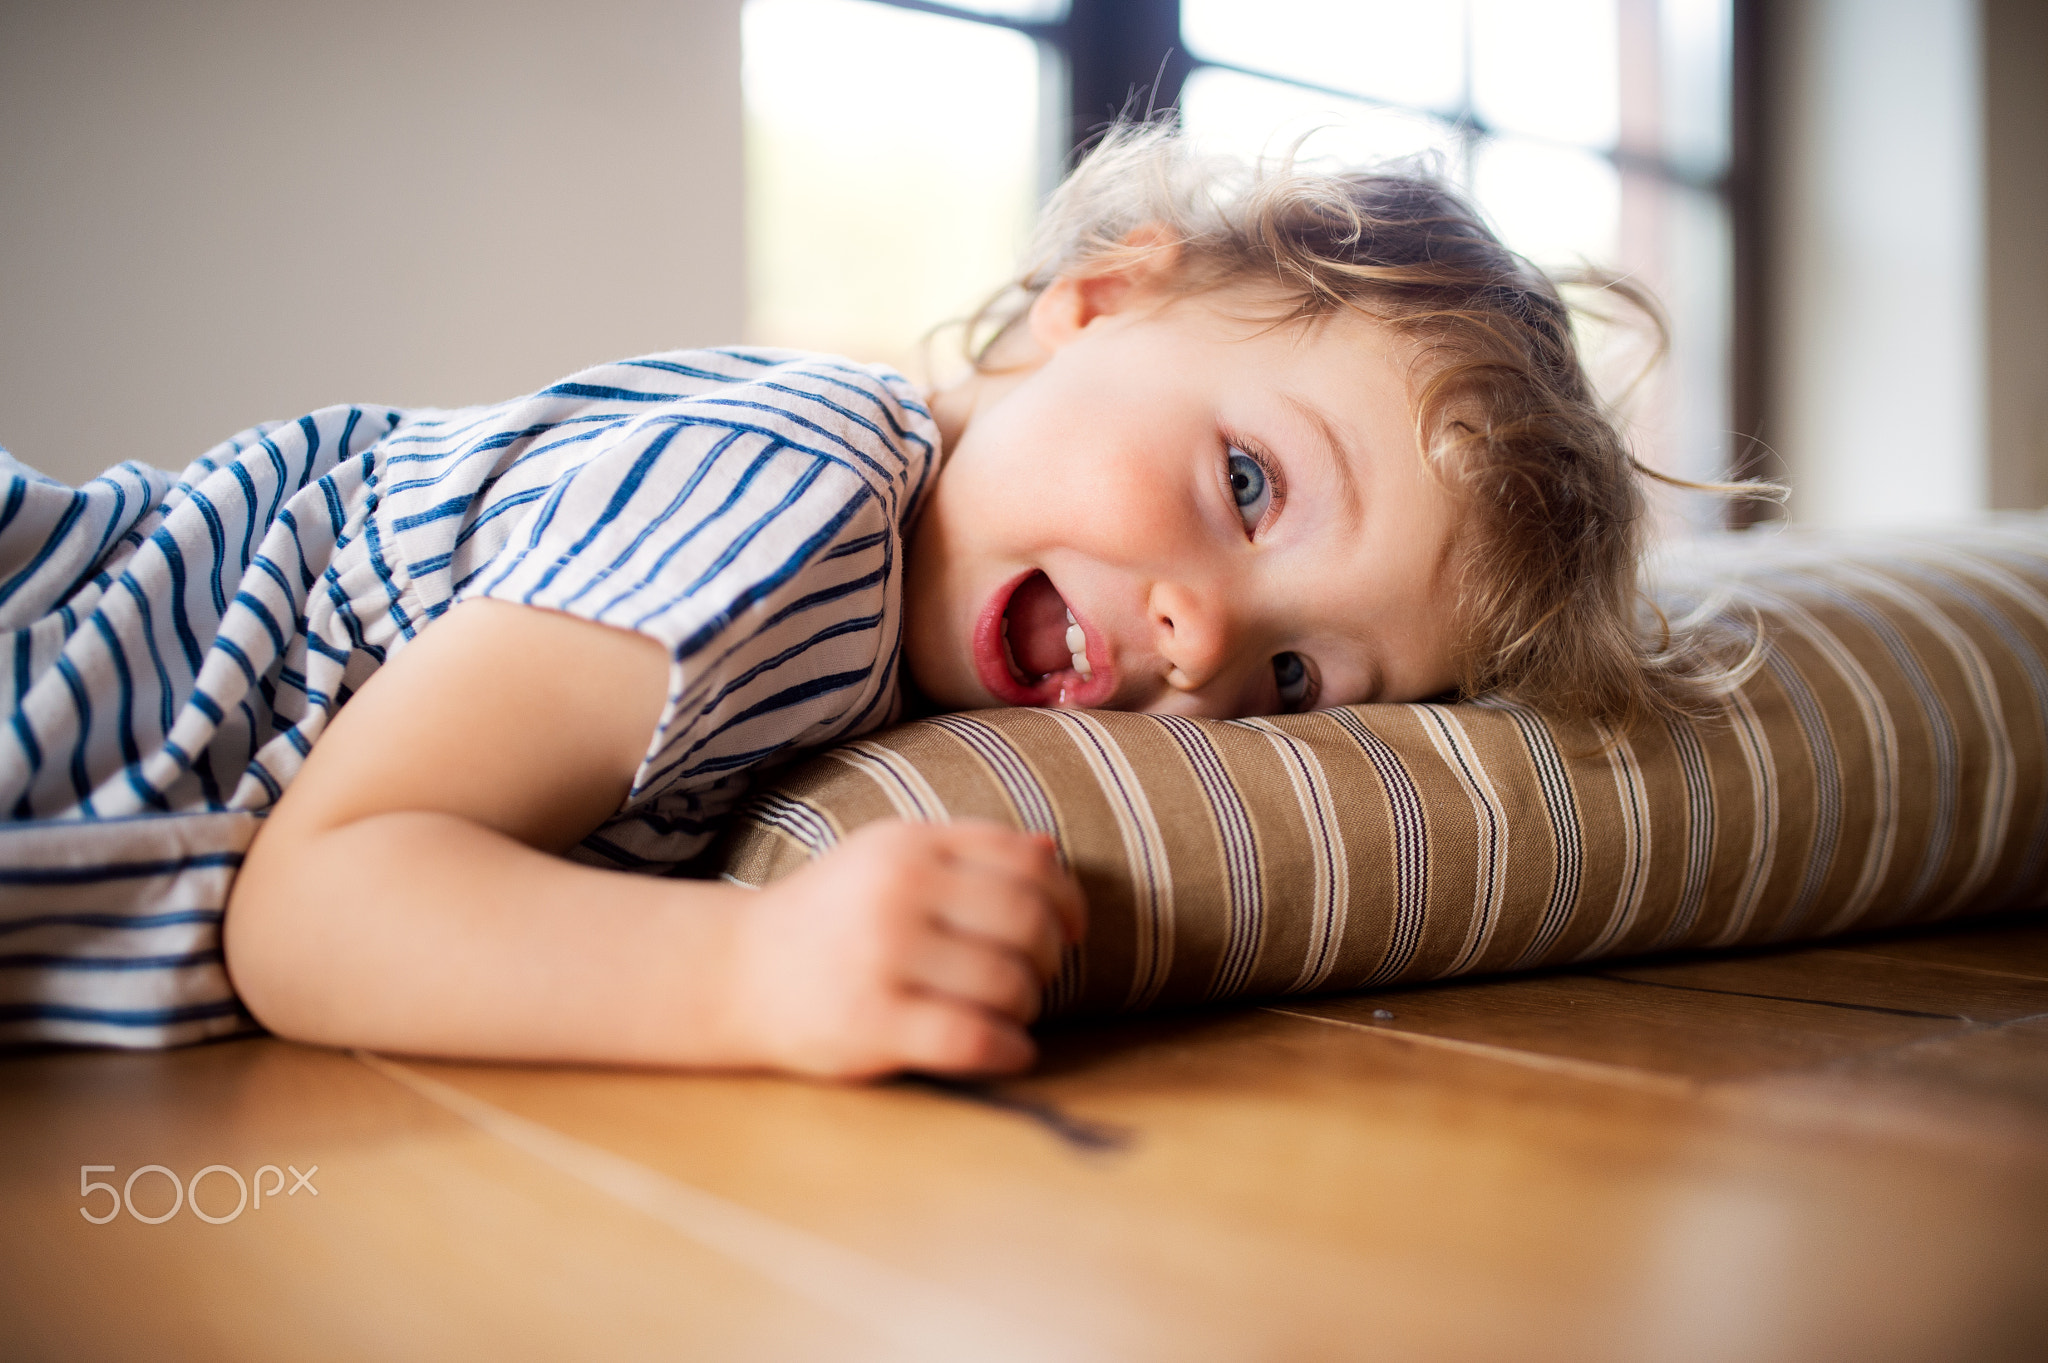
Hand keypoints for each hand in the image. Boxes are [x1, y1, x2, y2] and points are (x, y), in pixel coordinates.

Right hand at [722, 819, 1086, 1079]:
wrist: (735, 971)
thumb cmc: (829, 915)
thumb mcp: (888, 857)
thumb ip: (968, 851)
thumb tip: (1052, 851)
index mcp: (910, 844)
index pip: (1028, 861)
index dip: (1068, 898)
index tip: (1072, 927)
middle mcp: (898, 891)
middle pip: (1028, 921)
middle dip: (1052, 956)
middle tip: (1036, 976)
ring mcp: (883, 957)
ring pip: (1008, 982)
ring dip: (1028, 1005)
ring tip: (1009, 1012)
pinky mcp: (871, 1022)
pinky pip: (972, 1038)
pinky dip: (1009, 1049)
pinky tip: (1010, 1051)